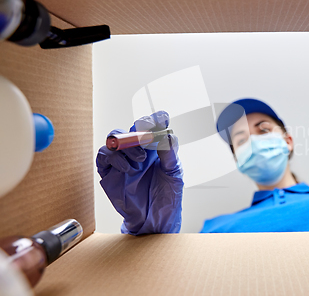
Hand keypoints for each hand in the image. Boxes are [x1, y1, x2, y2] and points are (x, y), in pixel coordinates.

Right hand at [95, 110, 182, 234]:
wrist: (154, 220)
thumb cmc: (167, 196)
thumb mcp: (174, 176)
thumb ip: (171, 156)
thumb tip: (169, 136)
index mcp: (156, 148)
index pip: (154, 127)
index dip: (156, 119)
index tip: (162, 117)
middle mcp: (138, 150)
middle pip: (131, 129)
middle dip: (138, 127)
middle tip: (146, 134)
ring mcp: (123, 160)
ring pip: (115, 139)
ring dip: (126, 145)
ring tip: (140, 160)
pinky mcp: (110, 172)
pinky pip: (104, 157)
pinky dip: (113, 158)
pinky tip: (127, 168)